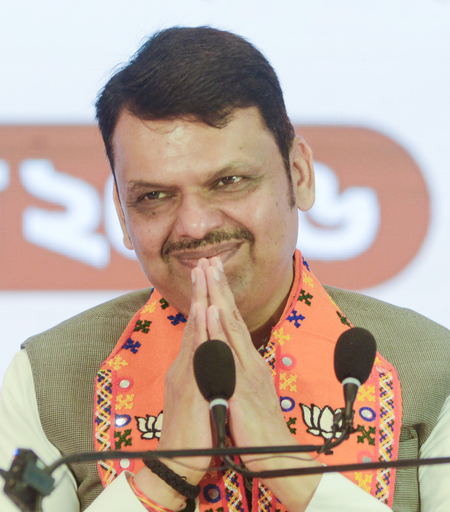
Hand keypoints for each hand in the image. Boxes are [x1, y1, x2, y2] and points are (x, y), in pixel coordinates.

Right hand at [134, 265, 212, 507]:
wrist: (179, 459)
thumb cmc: (194, 428)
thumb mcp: (202, 394)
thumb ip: (205, 372)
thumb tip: (213, 356)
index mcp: (192, 365)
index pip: (201, 326)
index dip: (207, 300)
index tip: (211, 276)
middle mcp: (187, 363)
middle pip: (196, 320)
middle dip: (202, 289)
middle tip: (204, 261)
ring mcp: (186, 371)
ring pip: (196, 330)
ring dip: (201, 300)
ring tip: (203, 273)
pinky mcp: (188, 384)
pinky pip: (197, 352)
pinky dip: (201, 329)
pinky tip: (204, 311)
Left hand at [200, 257, 321, 511]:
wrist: (276, 457)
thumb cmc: (259, 429)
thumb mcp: (247, 396)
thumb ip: (238, 374)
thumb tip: (230, 360)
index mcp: (247, 361)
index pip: (232, 322)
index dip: (221, 297)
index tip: (211, 274)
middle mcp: (248, 359)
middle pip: (232, 315)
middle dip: (219, 285)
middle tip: (209, 259)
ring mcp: (246, 369)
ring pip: (230, 326)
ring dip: (218, 296)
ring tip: (209, 271)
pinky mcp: (242, 384)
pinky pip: (228, 352)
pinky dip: (219, 328)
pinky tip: (212, 309)